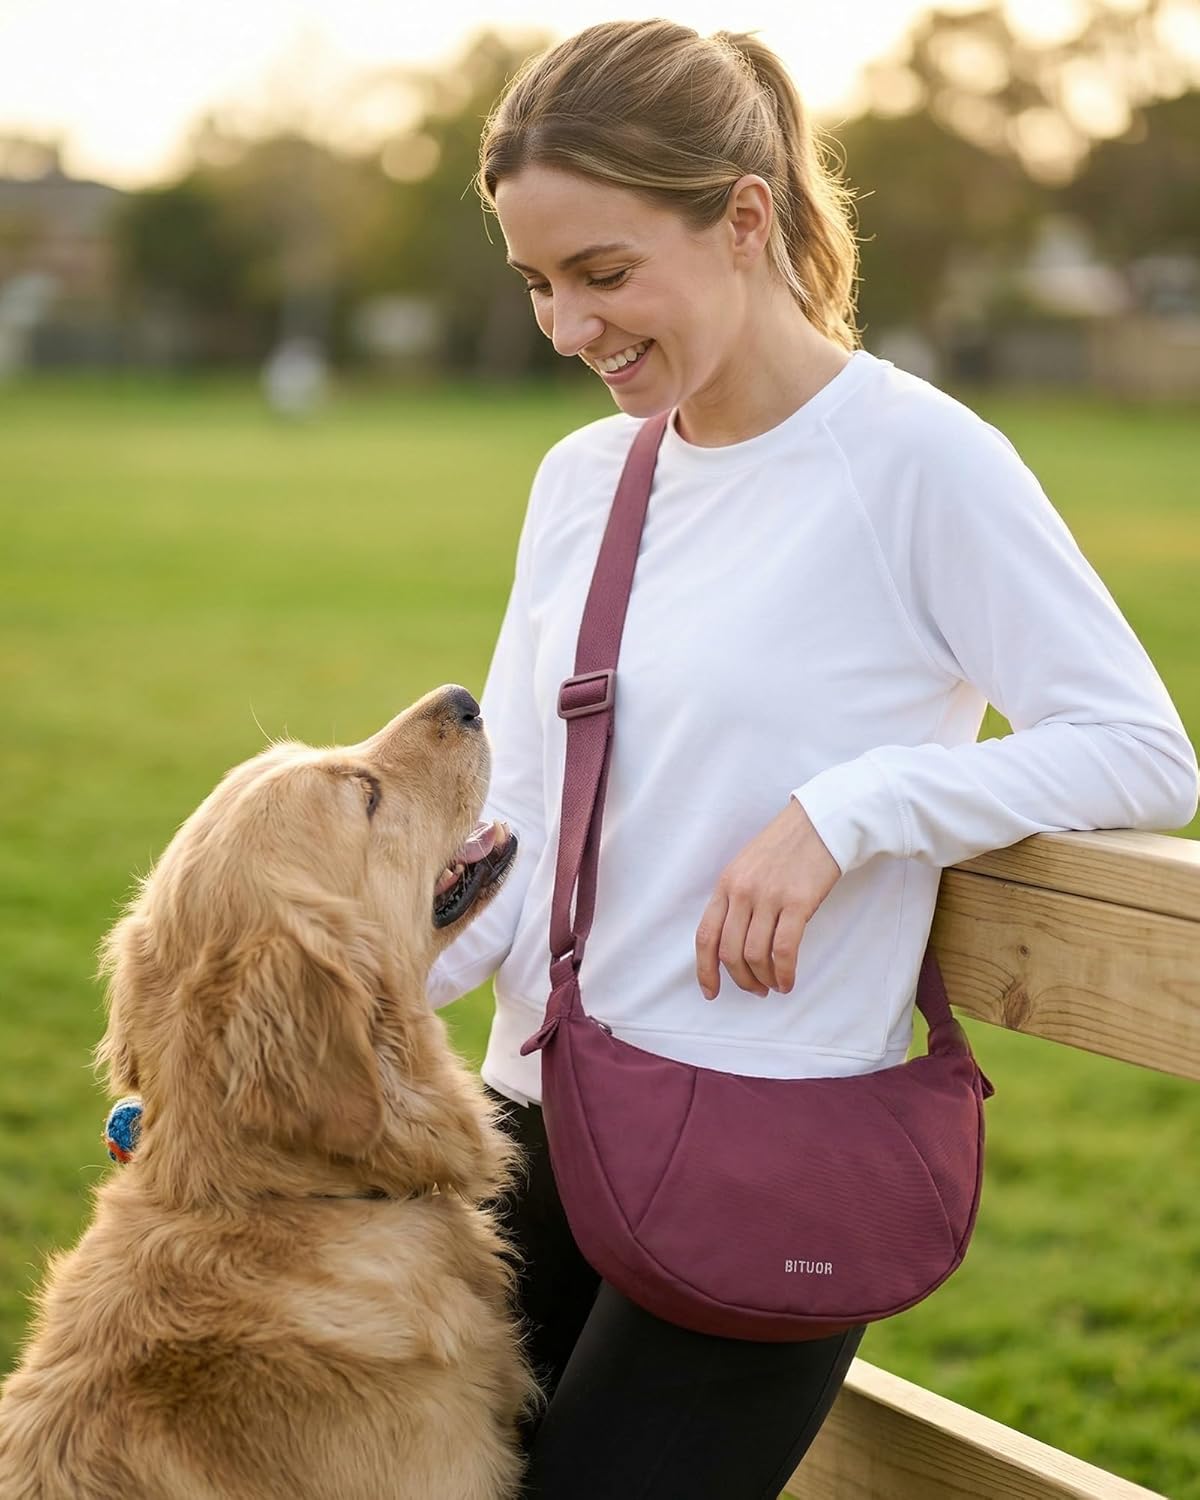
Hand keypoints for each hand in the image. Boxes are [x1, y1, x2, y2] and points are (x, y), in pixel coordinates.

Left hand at [695, 799, 841, 999]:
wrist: (821, 822)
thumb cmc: (786, 846)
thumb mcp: (748, 867)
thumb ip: (737, 899)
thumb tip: (733, 943)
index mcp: (726, 883)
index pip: (705, 935)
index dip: (705, 970)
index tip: (711, 991)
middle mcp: (742, 892)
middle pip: (729, 951)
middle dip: (740, 979)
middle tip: (755, 990)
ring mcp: (769, 897)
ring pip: (755, 955)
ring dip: (764, 979)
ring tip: (774, 986)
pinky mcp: (798, 902)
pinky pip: (784, 949)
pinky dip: (784, 972)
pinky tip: (788, 981)